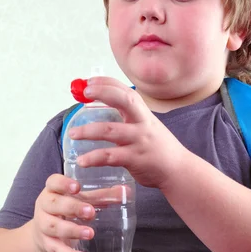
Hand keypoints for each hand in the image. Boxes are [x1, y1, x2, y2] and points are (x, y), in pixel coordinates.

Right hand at [32, 174, 122, 251]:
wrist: (44, 233)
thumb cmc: (67, 210)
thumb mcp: (81, 200)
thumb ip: (101, 196)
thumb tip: (126, 191)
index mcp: (53, 190)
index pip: (54, 182)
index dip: (63, 184)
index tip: (77, 187)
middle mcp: (44, 206)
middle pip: (54, 204)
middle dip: (72, 208)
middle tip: (91, 212)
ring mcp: (42, 225)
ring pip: (53, 227)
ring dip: (72, 230)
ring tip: (90, 233)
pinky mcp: (46, 244)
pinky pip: (56, 249)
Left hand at [69, 77, 187, 188]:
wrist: (178, 170)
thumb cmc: (158, 148)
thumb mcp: (147, 126)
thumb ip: (129, 117)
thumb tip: (103, 106)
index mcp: (144, 114)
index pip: (126, 91)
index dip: (107, 83)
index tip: (89, 81)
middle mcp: (143, 123)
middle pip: (124, 101)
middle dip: (103, 93)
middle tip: (84, 93)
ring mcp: (140, 141)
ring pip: (110, 131)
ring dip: (88, 131)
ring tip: (72, 134)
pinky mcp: (136, 160)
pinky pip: (111, 156)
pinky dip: (94, 158)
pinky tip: (82, 161)